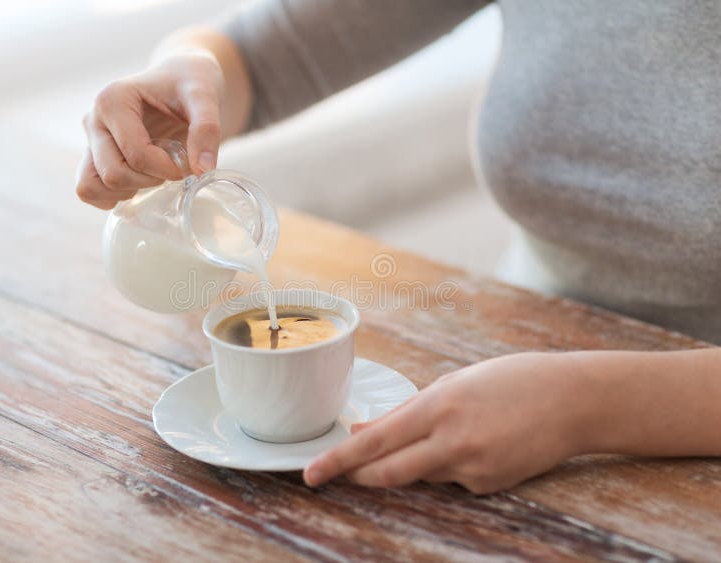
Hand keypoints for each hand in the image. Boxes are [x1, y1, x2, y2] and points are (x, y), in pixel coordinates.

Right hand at [76, 51, 223, 208]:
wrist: (181, 79)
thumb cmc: (189, 82)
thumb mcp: (205, 96)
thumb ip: (207, 128)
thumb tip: (203, 170)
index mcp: (113, 100)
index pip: (135, 154)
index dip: (167, 169)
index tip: (187, 163)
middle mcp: (94, 119)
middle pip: (111, 174)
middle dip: (148, 181)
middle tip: (172, 169)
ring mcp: (91, 140)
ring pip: (91, 186)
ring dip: (127, 191)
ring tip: (153, 176)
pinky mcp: (95, 155)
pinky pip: (89, 190)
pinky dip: (113, 197)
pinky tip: (140, 183)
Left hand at [303, 352, 592, 493]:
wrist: (573, 400)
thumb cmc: (511, 381)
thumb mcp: (454, 384)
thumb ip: (406, 412)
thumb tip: (364, 430)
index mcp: (437, 406)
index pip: (375, 442)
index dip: (339, 460)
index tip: (311, 473)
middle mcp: (451, 441)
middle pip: (387, 473)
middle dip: (358, 475)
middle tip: (336, 474)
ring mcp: (472, 469)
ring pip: (422, 476)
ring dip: (421, 460)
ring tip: (463, 428)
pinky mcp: (489, 487)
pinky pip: (454, 481)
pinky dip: (454, 465)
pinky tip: (486, 441)